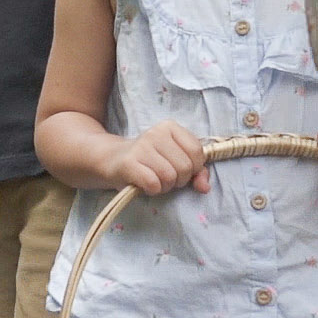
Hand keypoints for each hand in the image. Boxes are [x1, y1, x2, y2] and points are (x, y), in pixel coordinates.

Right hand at [96, 120, 212, 196]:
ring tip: (154, 180)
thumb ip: (196, 172)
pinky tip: (145, 185)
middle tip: (165, 177)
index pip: (197, 151)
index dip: (194, 168)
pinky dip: (153, 190)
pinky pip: (153, 183)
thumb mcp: (175, 160)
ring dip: (165, 186)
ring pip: (170, 176)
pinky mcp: (129, 163)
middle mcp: (156, 133)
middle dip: (179, 180)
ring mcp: (141, 146)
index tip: (179, 169)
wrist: (111, 160)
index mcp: (170, 127)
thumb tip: (205, 187)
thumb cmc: (149, 161)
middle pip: (185, 166)